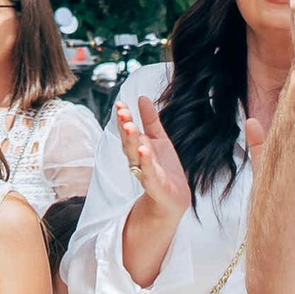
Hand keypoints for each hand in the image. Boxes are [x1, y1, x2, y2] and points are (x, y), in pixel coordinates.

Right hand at [117, 93, 192, 222]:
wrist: (174, 196)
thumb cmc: (164, 167)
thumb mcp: (159, 139)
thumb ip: (150, 120)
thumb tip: (142, 97)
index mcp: (137, 147)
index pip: (128, 131)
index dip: (124, 118)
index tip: (120, 104)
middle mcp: (138, 160)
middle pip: (129, 142)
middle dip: (125, 128)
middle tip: (122, 113)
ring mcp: (145, 172)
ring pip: (135, 156)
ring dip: (132, 142)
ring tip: (130, 127)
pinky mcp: (156, 185)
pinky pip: (149, 172)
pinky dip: (146, 162)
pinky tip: (144, 150)